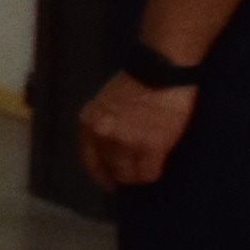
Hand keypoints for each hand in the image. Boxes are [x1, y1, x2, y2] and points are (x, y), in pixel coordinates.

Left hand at [77, 71, 196, 190]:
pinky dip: (152, 174)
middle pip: (110, 168)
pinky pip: (149, 172)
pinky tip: (157, 171)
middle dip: (121, 175)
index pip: (89, 159)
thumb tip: (113, 146)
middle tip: (132, 176)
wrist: (160, 68)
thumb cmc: (138, 80)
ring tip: (145, 174)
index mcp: (89, 122)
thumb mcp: (107, 102)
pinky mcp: (151, 146)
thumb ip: (106, 123)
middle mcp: (103, 135)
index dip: (100, 173)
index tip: (108, 181)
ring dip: (138, 176)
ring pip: (129, 174)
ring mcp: (126, 142)